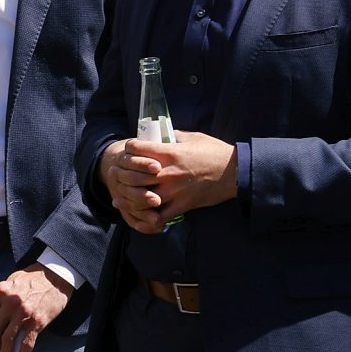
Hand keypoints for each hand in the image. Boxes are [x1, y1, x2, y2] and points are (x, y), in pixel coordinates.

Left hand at [0, 264, 72, 351]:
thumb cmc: (32, 279)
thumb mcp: (13, 281)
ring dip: (5, 350)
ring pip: (8, 339)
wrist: (56, 277)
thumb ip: (1, 296)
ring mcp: (24, 313)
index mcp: (1, 292)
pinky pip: (27, 343)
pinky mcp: (38, 322)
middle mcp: (11, 303)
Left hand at [103, 132, 237, 234]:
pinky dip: (148, 217)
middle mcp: (168, 172)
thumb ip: (174, 136)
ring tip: (120, 198)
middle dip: (122, 174)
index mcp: (170, 152)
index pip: (137, 149)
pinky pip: (159, 216)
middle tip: (115, 174)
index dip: (129, 148)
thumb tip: (162, 134)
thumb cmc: (215, 152)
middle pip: (134, 175)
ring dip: (129, 199)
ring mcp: (174, 191)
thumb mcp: (193, 137)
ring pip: (142, 198)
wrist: (235, 173)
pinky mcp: (182, 205)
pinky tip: (142, 215)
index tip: (128, 150)